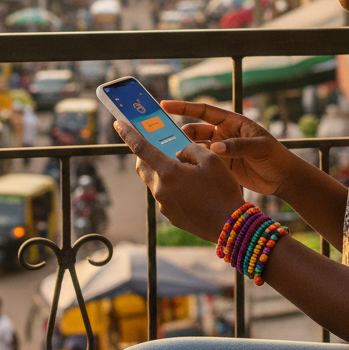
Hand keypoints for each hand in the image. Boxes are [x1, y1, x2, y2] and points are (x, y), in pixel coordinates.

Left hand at [114, 121, 244, 241]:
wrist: (230, 225)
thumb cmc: (222, 190)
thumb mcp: (211, 159)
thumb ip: (190, 149)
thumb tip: (179, 153)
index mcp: (168, 173)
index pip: (141, 149)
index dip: (128, 134)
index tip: (118, 124)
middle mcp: (161, 190)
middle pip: (143, 167)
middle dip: (146, 155)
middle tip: (159, 148)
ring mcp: (164, 205)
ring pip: (155, 182)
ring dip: (163, 173)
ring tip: (186, 171)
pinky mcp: (171, 216)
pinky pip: (166, 196)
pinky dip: (173, 188)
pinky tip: (192, 189)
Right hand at [160, 101, 301, 196]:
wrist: (284, 179)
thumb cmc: (276, 157)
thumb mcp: (259, 148)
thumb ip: (237, 146)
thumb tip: (215, 147)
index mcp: (233, 122)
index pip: (204, 111)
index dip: (184, 107)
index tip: (165, 105)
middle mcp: (224, 134)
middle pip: (196, 130)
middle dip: (182, 133)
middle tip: (168, 141)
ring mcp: (222, 151)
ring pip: (197, 148)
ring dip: (186, 150)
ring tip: (173, 156)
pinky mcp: (222, 166)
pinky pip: (203, 163)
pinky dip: (193, 164)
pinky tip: (183, 168)